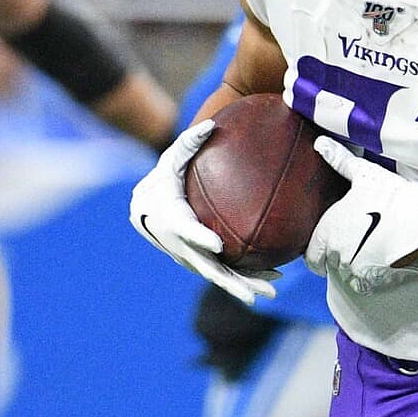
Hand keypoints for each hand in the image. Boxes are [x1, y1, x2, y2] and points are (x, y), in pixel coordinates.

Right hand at [129, 115, 277, 304]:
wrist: (145, 207)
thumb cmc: (164, 179)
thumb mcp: (172, 160)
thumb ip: (190, 143)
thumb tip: (211, 124)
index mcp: (172, 219)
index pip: (186, 231)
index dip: (199, 239)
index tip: (217, 244)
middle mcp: (180, 245)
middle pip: (207, 266)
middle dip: (232, 279)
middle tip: (256, 289)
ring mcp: (189, 257)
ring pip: (218, 276)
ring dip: (244, 285)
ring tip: (271, 292)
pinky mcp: (199, 261)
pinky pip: (223, 272)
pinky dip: (244, 277)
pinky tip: (270, 279)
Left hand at [306, 136, 417, 290]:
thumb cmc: (391, 198)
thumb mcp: (363, 174)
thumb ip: (338, 160)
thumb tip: (320, 143)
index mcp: (327, 230)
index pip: (311, 254)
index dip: (317, 251)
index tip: (327, 246)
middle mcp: (335, 253)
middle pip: (328, 263)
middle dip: (336, 256)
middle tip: (352, 242)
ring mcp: (353, 269)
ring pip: (345, 273)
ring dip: (352, 265)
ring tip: (367, 248)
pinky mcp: (372, 280)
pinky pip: (361, 283)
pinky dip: (367, 276)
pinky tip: (378, 259)